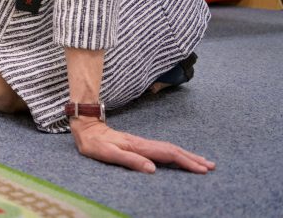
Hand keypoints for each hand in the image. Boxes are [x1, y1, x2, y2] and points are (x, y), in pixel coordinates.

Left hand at [70, 118, 215, 173]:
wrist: (85, 127)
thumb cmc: (94, 143)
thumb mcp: (108, 154)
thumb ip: (129, 160)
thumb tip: (152, 170)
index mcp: (139, 146)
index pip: (168, 155)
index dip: (186, 162)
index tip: (201, 170)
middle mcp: (143, 143)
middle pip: (173, 150)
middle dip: (192, 158)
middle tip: (211, 167)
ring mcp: (142, 142)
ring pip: (169, 148)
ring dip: (187, 155)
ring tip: (203, 162)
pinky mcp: (139, 144)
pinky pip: (163, 148)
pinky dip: (176, 153)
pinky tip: (180, 156)